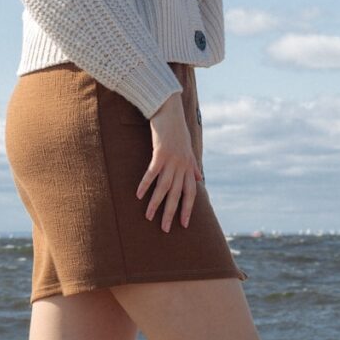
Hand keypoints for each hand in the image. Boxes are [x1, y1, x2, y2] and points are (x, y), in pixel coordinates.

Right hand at [137, 92, 202, 232]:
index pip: (191, 193)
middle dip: (171, 213)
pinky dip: (145, 184)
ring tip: (149, 217)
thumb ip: (193, 165)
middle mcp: (182, 166)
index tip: (184, 224)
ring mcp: (172, 160)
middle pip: (177, 195)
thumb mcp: (189, 148)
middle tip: (164, 229)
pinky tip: (139, 195)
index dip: (188, 209)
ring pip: (164, 187)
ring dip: (156, 203)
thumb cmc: (178, 130)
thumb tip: (200, 178)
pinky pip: (152, 173)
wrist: (170, 110)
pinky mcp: (160, 153)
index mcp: (188, 166)